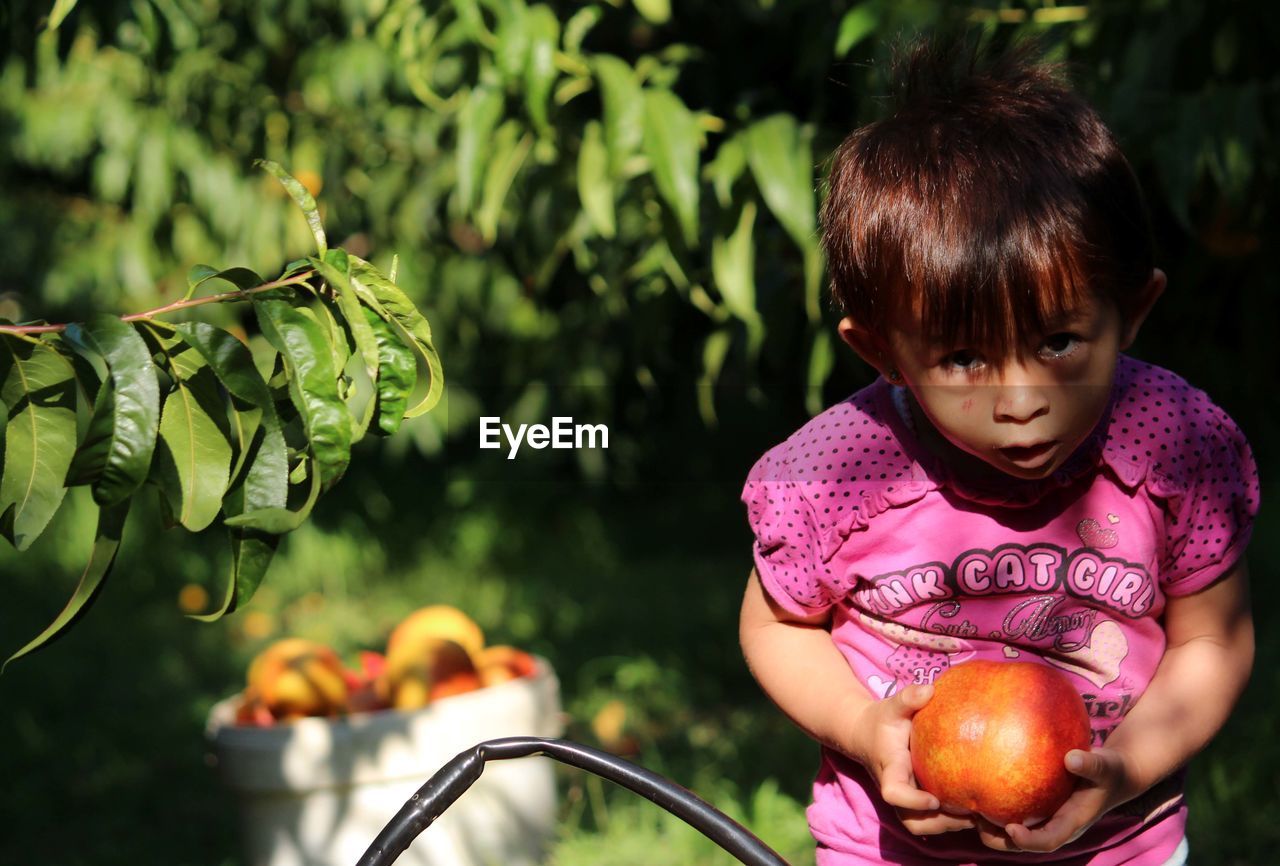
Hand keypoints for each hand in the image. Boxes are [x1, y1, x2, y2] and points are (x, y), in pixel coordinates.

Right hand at [848, 684, 975, 835]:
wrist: (865, 735)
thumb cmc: (883, 720)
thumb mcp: (892, 706)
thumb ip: (908, 698)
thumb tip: (930, 689)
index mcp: (890, 768)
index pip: (894, 793)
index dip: (913, 801)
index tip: (934, 799)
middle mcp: (895, 790)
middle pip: (912, 822)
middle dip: (939, 823)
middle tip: (969, 812)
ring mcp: (904, 800)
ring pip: (922, 827)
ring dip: (949, 825)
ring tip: (978, 814)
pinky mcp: (913, 803)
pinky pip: (930, 822)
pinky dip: (951, 821)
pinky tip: (975, 810)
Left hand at [977, 748, 1128, 852]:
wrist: (1113, 774)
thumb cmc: (1110, 770)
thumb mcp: (1106, 766)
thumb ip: (1091, 764)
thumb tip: (1071, 758)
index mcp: (1071, 823)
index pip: (1048, 841)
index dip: (1029, 841)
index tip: (1011, 828)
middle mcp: (1054, 825)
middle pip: (1022, 843)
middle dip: (998, 839)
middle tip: (976, 820)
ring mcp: (1044, 818)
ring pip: (1012, 831)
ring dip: (990, 825)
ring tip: (967, 809)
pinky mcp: (1036, 807)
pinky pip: (1012, 811)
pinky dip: (995, 805)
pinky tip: (976, 788)